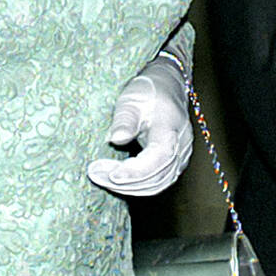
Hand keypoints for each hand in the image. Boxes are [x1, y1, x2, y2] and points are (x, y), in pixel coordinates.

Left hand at [88, 54, 192, 196]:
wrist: (167, 88)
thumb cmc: (148, 91)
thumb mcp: (132, 97)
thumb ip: (125, 118)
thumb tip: (116, 139)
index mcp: (171, 127)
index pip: (159, 156)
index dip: (137, 170)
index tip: (112, 175)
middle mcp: (181, 146)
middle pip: (156, 176)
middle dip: (124, 181)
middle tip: (94, 173)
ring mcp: (180, 157)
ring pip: (157, 184)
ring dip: (127, 187)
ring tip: (99, 177)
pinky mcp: (174, 164)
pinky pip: (157, 183)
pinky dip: (135, 186)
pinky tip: (114, 180)